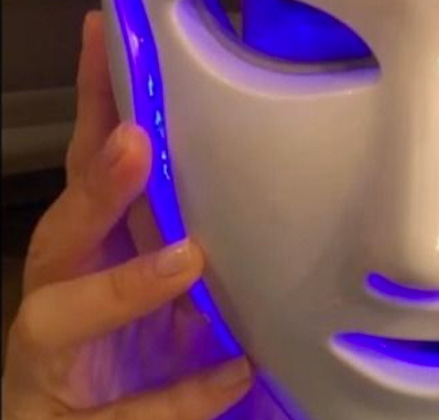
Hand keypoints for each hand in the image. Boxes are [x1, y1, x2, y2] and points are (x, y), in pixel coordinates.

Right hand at [1, 12, 252, 419]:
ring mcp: (57, 366)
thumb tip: (241, 193)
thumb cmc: (125, 357)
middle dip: (93, 189)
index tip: (105, 43)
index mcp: (83, 264)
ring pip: (63, 319)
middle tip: (133, 141)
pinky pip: (132, 415)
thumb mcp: (158, 298)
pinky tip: (234, 371)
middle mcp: (57, 303)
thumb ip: (180, 247)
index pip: (85, 178)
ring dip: (121, 287)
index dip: (91, 113)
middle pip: (61, 236)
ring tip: (185, 257)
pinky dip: (183, 395)